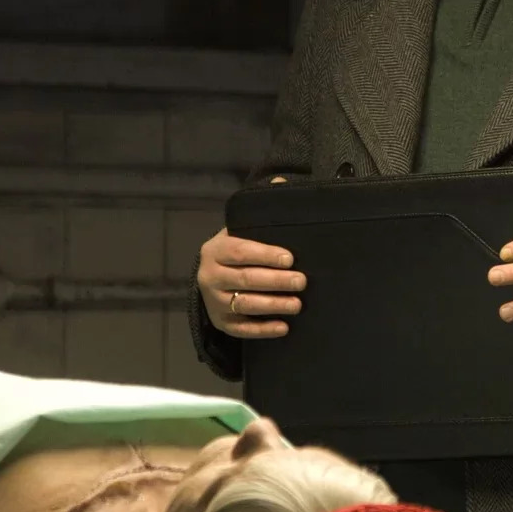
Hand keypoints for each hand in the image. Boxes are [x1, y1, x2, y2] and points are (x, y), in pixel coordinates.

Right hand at [196, 184, 302, 338]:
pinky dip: (263, 330)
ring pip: (245, 304)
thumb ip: (261, 208)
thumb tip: (281, 181)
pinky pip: (242, 329)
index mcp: (216, 249)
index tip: (290, 258)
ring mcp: (214, 301)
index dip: (265, 255)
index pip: (240, 251)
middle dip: (276, 281)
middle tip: (302, 281)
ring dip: (273, 305)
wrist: (213, 276)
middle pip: (245, 279)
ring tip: (297, 304)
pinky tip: (283, 327)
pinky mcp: (221, 322)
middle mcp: (210, 276)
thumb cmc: (237, 249)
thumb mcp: (243, 227)